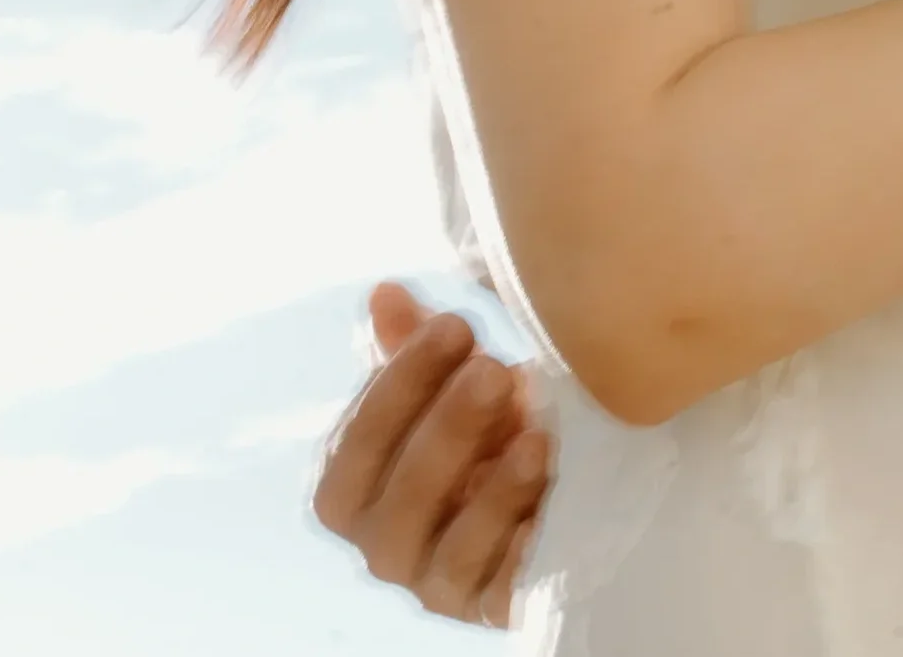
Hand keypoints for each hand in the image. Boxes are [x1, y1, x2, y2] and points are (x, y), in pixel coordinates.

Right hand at [311, 283, 554, 625]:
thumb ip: (413, 344)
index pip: (354, 449)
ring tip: (533, 431)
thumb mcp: (447, 383)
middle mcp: (385, 548)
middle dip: (448, 428)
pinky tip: (548, 491)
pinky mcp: (491, 608)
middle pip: (403, 498)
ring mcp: (438, 586)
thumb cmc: (477, 426)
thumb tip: (385, 294)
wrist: (540, 493)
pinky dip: (524, 536)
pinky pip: (502, 588)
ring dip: (492, 487)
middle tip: (495, 369)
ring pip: (451, 551)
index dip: (398, 386)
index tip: (453, 326)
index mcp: (355, 492)